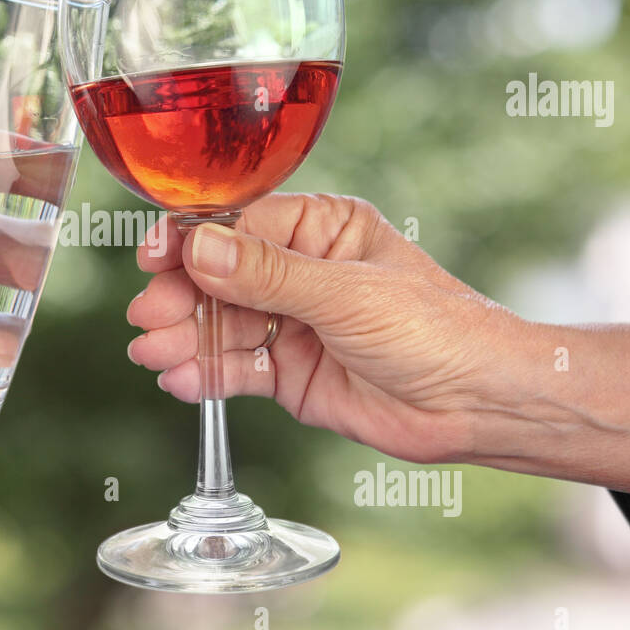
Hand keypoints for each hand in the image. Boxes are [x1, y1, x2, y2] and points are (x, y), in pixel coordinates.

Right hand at [126, 193, 629, 503]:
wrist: (478, 404)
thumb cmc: (435, 329)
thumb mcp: (345, 294)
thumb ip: (267, 275)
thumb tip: (199, 247)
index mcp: (321, 230)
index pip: (239, 224)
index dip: (192, 239)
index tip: (154, 256)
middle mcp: (303, 273)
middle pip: (220, 277)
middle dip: (183, 296)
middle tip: (150, 316)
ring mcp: (295, 324)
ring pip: (223, 324)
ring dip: (187, 338)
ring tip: (153, 353)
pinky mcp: (292, 374)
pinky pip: (238, 368)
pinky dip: (207, 374)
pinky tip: (180, 378)